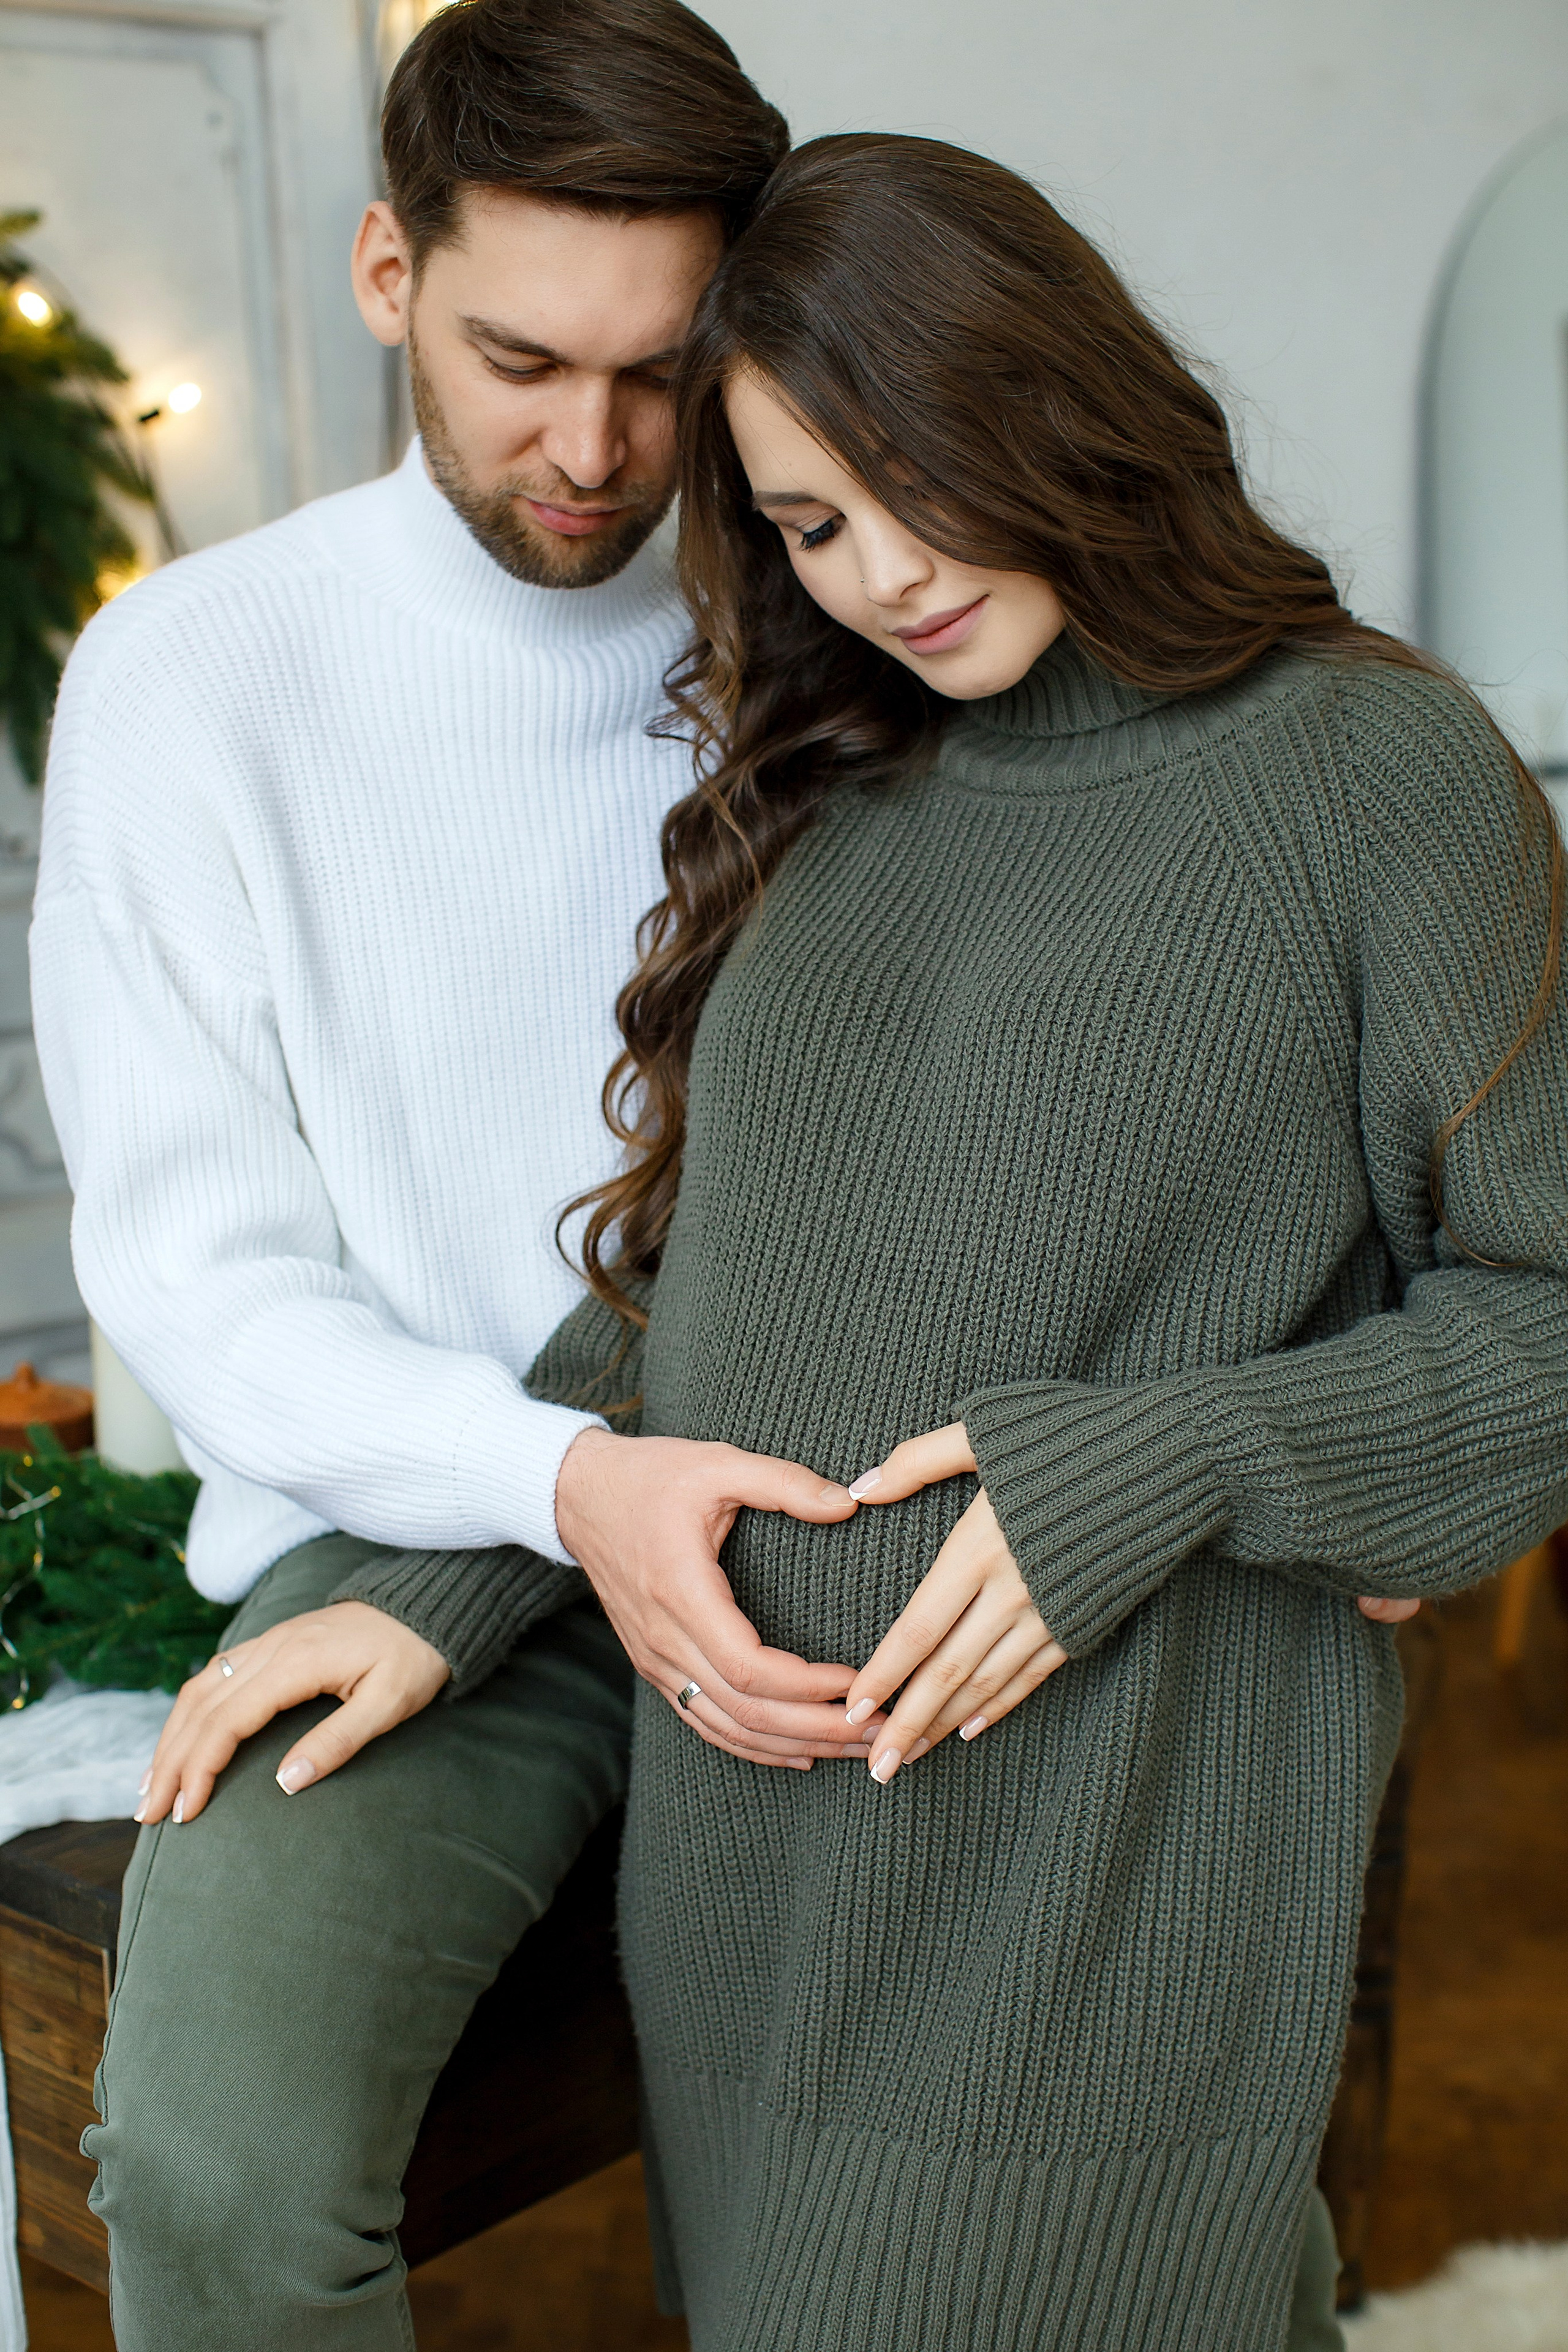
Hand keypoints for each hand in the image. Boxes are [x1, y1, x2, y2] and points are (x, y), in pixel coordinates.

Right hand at [137, 1602, 449, 1825]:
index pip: (229, 1720)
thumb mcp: (389, 1703)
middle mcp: (271, 1647)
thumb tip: (285, 1783)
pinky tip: (180, 1738)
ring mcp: (268, 1641)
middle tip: (149, 1813)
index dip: (201, 1767)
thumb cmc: (413, 1657)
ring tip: (150, 1785)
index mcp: (296, 1663)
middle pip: (202, 1707)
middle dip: (170, 1763)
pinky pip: (215, 1675)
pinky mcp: (272, 1643)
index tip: (186, 1811)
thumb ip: (338, 1741)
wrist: (424, 1607)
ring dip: (170, 1737)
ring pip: (200, 1689)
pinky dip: (189, 1711)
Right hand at [556, 1427, 886, 1770]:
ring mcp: (655, 1659)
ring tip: (855, 1746)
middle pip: (746, 1712)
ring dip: (794, 1745)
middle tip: (881, 1730)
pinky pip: (705, 1720)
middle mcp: (664, 1638)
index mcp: (681, 1592)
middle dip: (819, 1728)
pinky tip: (798, 1752)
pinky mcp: (654, 1664)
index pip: (749, 1668)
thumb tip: (849, 1503)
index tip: (860, 1681)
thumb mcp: (717, 1463)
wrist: (577, 1495)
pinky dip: (753, 1745)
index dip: (808, 1687)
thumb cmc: (649, 1475)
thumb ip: (783, 1482)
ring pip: (727, 1728)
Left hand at [843, 1426, 1422, 1781]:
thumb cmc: (1072, 1433)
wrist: (1172, 1457)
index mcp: (979, 1547)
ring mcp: (1052, 1613)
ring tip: (908, 1759)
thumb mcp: (986, 1429)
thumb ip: (919, 1460)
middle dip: (907, 1723)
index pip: (918, 1628)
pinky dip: (998, 1706)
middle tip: (874, 1766)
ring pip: (987, 1684)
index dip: (883, 1674)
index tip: (852, 1709)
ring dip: (943, 1725)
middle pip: (948, 1671)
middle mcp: (1013, 1591)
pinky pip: (1032, 1676)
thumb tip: (858, 1489)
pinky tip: (969, 1728)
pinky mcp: (1084, 1623)